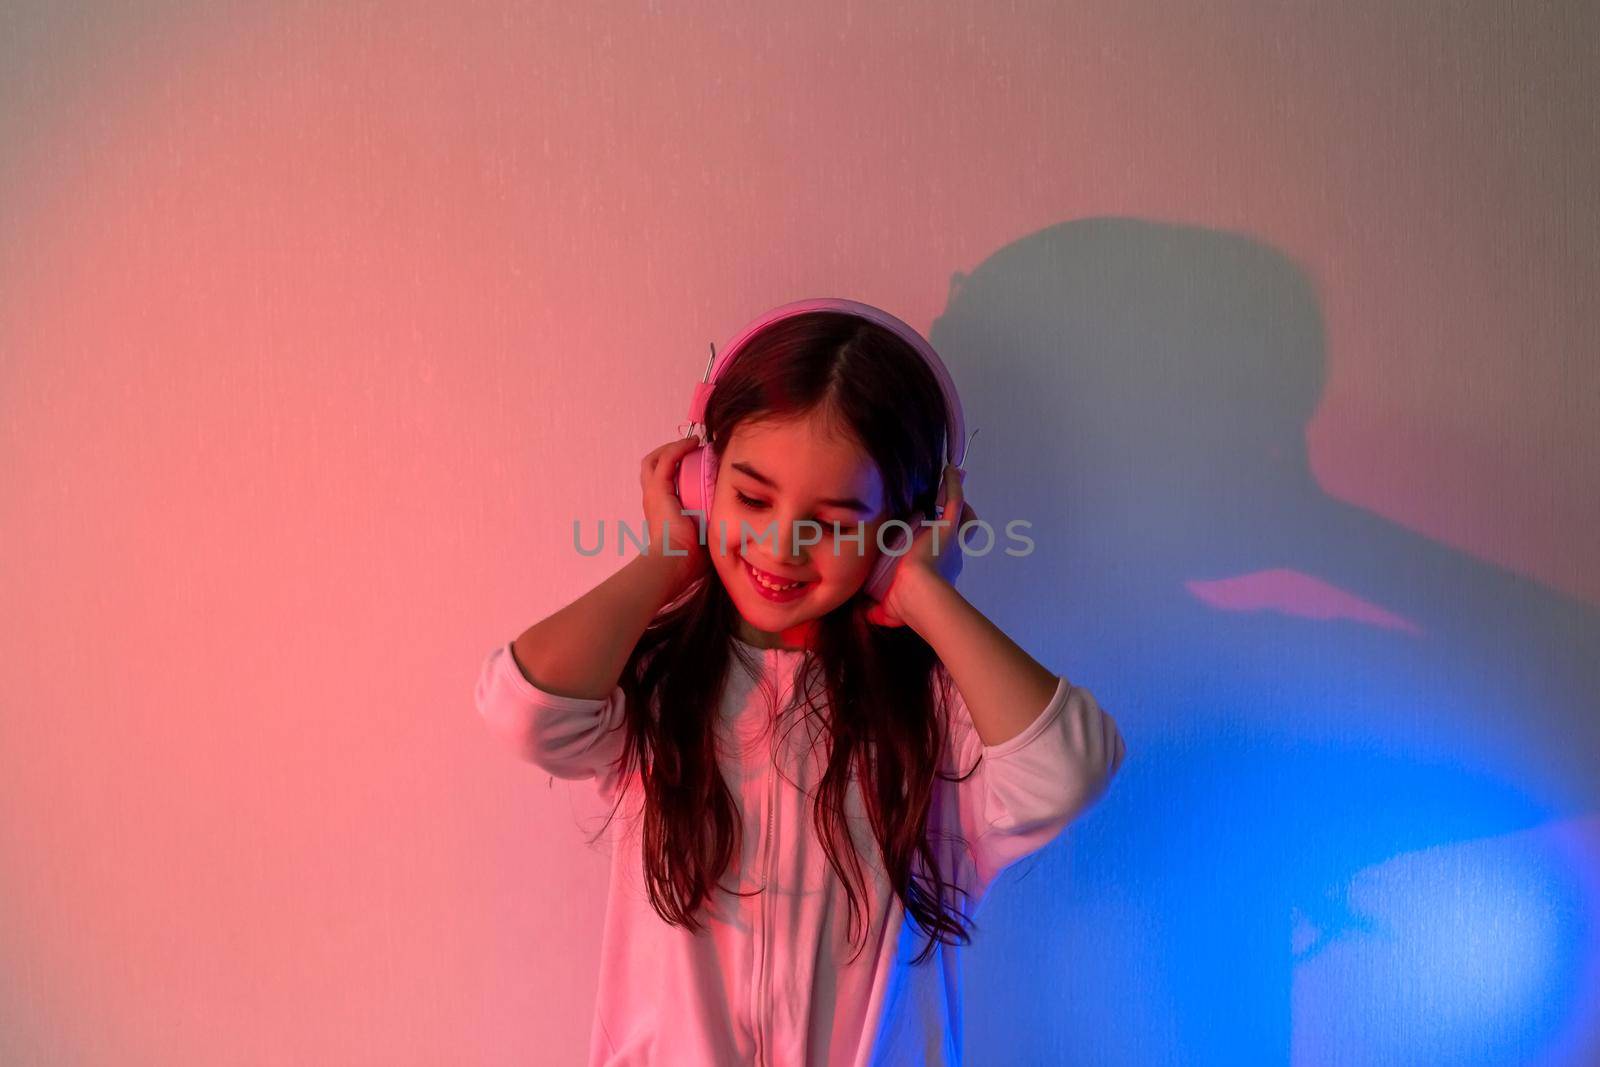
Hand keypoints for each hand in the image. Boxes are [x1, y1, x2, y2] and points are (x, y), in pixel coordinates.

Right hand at [640, 435, 710, 580]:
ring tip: (691, 443)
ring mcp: (653, 494)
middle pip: (651, 467)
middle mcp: (653, 500)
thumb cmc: (689, 558)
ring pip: (654, 460)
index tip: (695, 462)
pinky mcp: (658, 490)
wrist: (675, 562)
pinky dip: (677, 448)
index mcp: (660, 511)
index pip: (660, 482)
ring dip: (671, 448)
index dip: (674, 469)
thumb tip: (734, 531)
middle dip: (668, 453)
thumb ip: (711, 529)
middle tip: (689, 449)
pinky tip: (692, 443)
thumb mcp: (701, 538)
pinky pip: (666, 459)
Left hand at [863, 464, 974, 627]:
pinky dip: (953, 485)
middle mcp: (947, 553)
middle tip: (942, 501)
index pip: (937, 552)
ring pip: (961, 514)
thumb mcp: (888, 607)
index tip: (926, 534)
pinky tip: (948, 470)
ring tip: (949, 480)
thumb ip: (878, 610)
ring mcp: (948, 538)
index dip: (934, 542)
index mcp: (934, 569)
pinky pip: (954, 500)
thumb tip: (867, 614)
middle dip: (951, 517)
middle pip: (955, 530)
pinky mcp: (948, 528)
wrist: (917, 595)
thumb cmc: (905, 605)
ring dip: (956, 499)